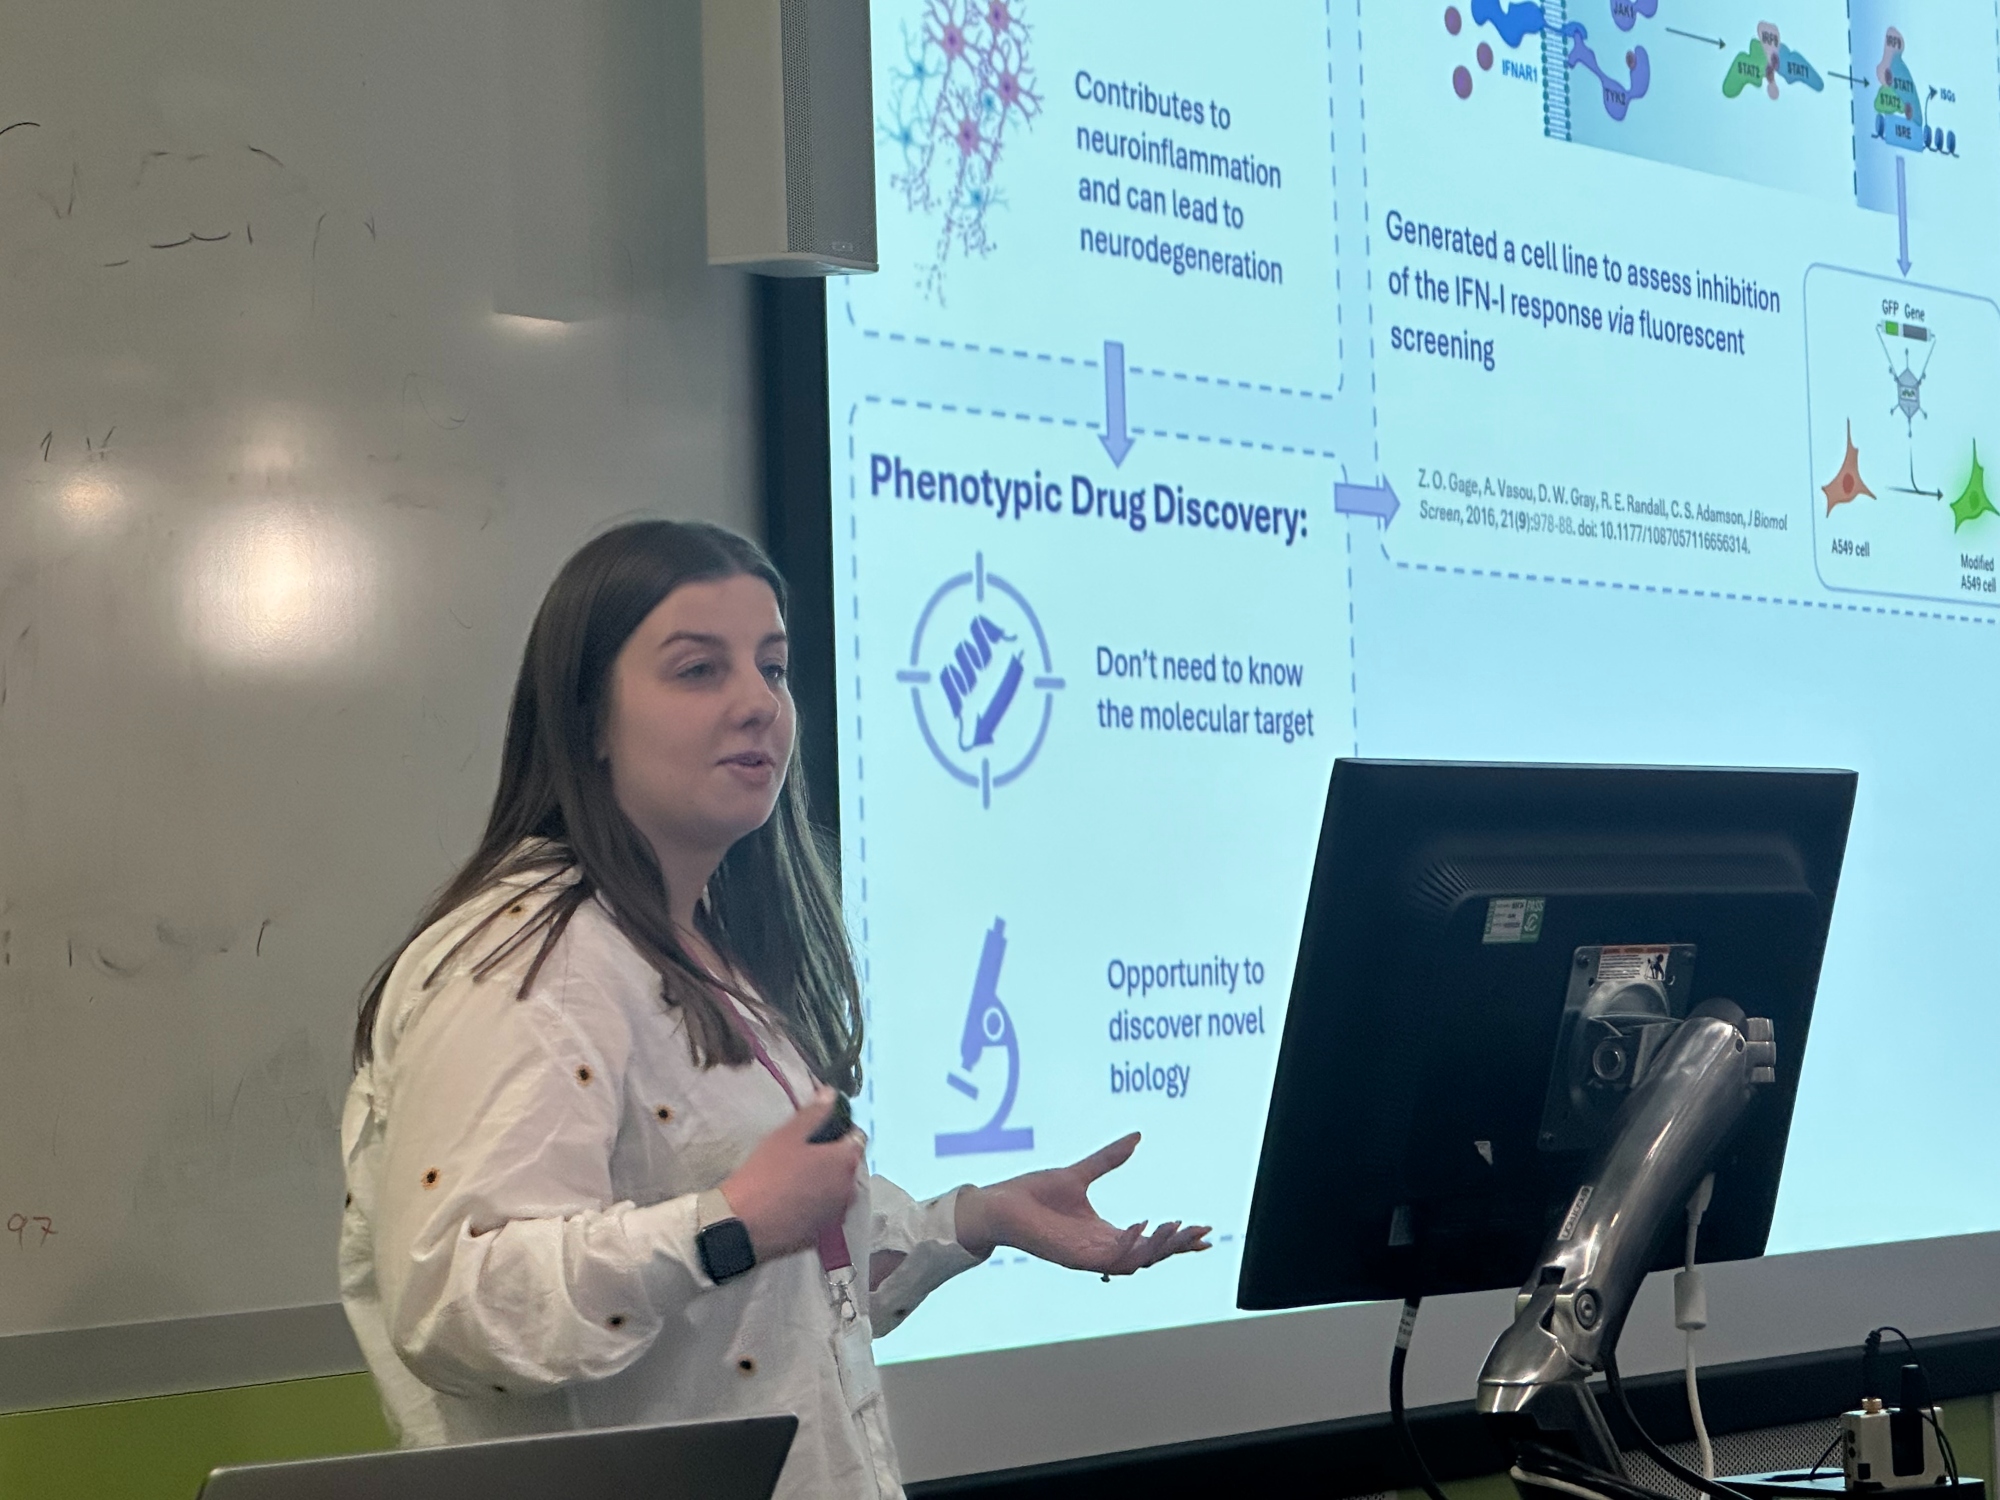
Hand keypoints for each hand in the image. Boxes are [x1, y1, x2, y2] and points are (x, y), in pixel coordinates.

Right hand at [718, 1088, 863, 1261]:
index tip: (822, 1129)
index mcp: (845, 1161)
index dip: (842, 1130)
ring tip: (798, 1177)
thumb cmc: (766, 1173)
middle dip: (833, 1157)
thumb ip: (815, 1113)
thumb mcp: (788, 1135)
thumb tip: (832, 1094)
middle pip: (848, 1165)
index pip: (857, 1138)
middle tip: (805, 1152)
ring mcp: (837, 1215)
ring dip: (826, 1182)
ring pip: (837, 1190)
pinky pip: (824, 1212)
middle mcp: (849, 1189)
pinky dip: (816, 1204)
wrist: (744, 1224)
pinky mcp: (821, 1235)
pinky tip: (793, 1201)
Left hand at [955, 1133, 1211, 1275]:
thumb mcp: (1080, 1172)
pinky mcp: (1074, 1257)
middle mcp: (1100, 1248)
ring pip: (1137, 1261)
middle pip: (1151, 1255)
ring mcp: (1088, 1256)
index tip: (1205, 1232)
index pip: (1150, 1241)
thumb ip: (1109, 1158)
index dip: (1178, 1240)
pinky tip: (1143, 1225)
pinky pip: (1110, 1257)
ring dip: (1160, 1246)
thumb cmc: (1033, 1194)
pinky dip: (1130, 1243)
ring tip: (1176, 1226)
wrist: (999, 1205)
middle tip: (1201, 1233)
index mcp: (1104, 1234)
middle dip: (1178, 1246)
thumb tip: (1137, 1136)